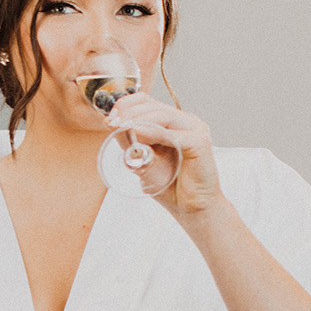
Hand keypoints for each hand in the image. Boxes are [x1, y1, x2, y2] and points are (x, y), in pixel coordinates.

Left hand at [105, 93, 228, 223]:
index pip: (147, 102)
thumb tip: (111, 123)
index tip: (110, 117)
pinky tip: (137, 134)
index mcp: (172, 123)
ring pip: (163, 114)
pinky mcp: (199, 142)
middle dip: (129, 111)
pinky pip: (173, 133)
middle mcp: (185, 122)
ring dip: (138, 119)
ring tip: (121, 125)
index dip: (126, 105)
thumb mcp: (141, 161)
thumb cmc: (170, 185)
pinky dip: (152, 131)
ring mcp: (194, 129)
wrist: (190, 208)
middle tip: (112, 121)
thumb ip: (129, 142)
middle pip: (154, 105)